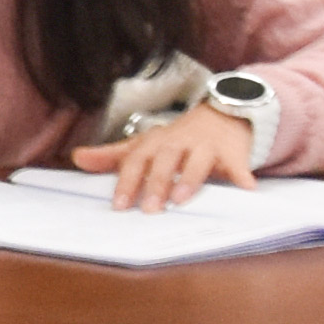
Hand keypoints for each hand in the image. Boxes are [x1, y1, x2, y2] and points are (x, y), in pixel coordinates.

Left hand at [74, 102, 261, 212]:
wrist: (221, 115)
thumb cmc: (176, 138)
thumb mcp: (144, 145)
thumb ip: (113, 155)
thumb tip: (78, 158)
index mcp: (155, 143)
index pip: (137, 161)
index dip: (127, 182)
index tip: (120, 206)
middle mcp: (178, 142)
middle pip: (165, 160)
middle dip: (156, 183)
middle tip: (150, 209)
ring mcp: (205, 146)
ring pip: (197, 161)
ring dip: (190, 179)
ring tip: (182, 199)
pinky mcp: (231, 152)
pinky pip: (237, 164)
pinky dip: (241, 175)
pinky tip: (245, 188)